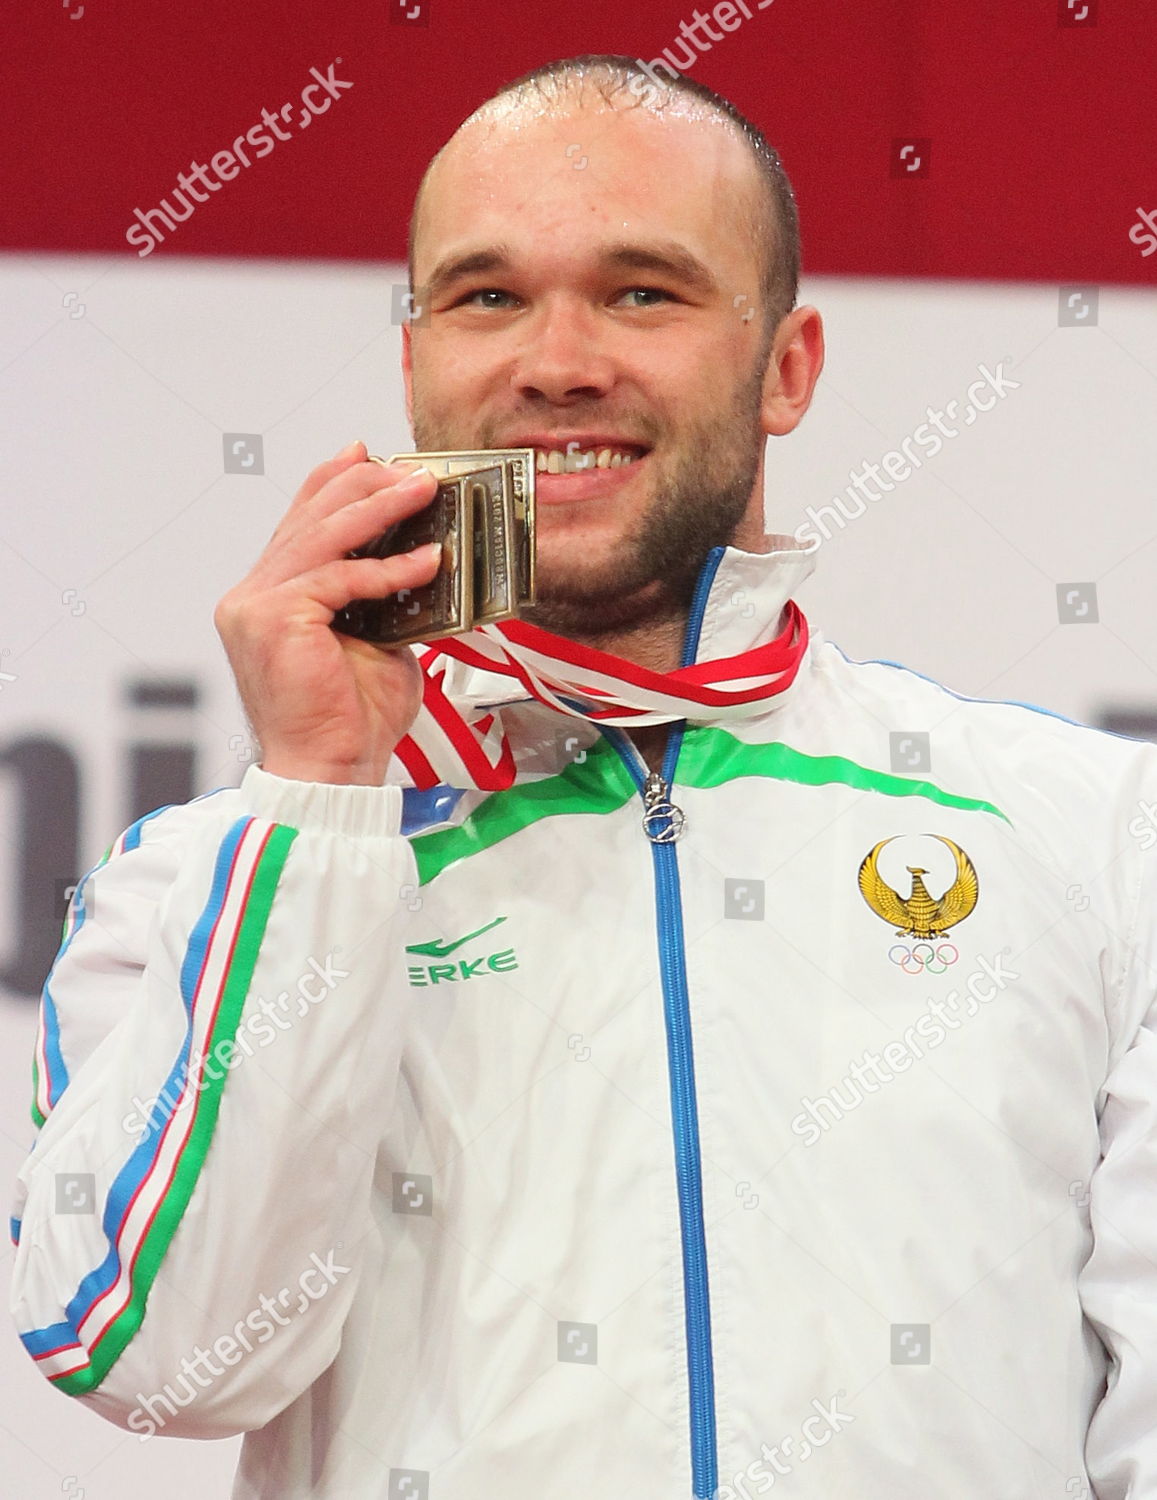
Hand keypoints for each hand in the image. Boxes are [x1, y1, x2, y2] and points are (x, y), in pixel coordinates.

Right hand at [214, 440, 440, 784]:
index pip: (299, 523)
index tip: (367, 452)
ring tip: (423, 491)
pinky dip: (388, 568)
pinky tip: (426, 561)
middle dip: (365, 485)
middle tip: (413, 471)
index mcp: (267, 598)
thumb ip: (382, 599)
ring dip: (380, 508)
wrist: (332, 770)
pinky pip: (340, 578)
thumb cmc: (352, 719)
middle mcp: (252, 596)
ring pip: (323, 536)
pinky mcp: (275, 619)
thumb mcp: (376, 642)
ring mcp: (256, 606)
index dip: (333, 481)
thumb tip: (420, 560)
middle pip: (310, 518)